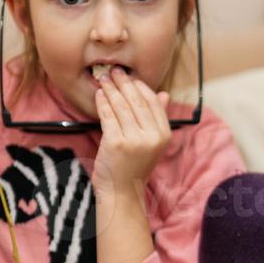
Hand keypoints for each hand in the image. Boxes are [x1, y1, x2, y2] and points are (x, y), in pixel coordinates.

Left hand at [94, 68, 171, 195]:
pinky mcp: (116, 143)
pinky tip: (99, 95)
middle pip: (136, 101)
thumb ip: (158, 117)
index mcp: (164, 135)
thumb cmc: (134, 165)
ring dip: (111, 89)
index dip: (140, 86)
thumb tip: (164, 94)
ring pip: (121, 107)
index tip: (129, 77)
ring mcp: (134, 140)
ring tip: (103, 79)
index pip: (153, 102)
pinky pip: (108, 116)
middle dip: (123, 83)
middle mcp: (152, 137)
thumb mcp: (152, 142)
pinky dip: (102, 103)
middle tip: (113, 71)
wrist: (122, 191)